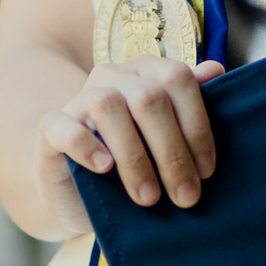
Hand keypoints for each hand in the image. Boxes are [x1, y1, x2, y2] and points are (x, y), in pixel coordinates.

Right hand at [34, 57, 225, 233]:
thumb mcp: (167, 141)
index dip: (197, 125)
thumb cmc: (135, 164)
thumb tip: (215, 68)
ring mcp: (77, 99)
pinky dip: (86, 146)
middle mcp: (112, 76)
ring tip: (148, 197)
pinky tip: (104, 169)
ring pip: (107, 106)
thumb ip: (189, 106)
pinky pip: (63, 126)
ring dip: (134, 157)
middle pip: (148, 97)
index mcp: (146, 72)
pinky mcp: (50, 126)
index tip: (206, 172)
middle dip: (172, 152)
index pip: (178, 79)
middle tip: (185, 197)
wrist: (82, 193)